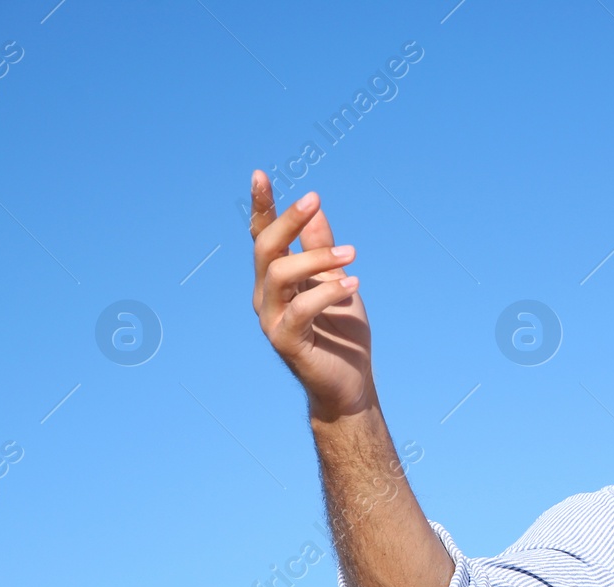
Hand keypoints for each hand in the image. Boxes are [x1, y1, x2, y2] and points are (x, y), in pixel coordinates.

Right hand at [249, 172, 373, 419]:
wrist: (350, 384)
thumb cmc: (342, 334)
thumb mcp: (336, 281)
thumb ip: (322, 248)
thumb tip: (316, 207)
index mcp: (276, 280)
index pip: (263, 237)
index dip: (261, 207)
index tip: (261, 175)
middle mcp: (267, 297)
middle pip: (265, 249)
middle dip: (287, 221)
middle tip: (314, 200)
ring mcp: (273, 320)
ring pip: (280, 275)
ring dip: (316, 258)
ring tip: (352, 254)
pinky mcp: (287, 343)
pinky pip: (301, 310)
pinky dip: (327, 292)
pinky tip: (353, 283)